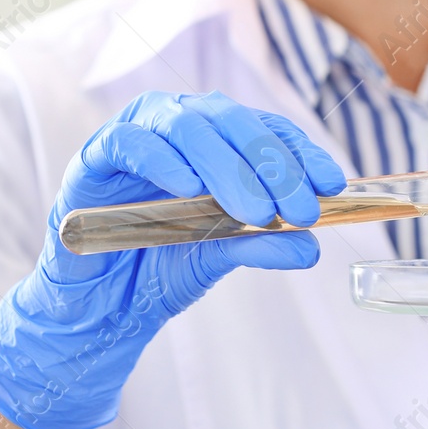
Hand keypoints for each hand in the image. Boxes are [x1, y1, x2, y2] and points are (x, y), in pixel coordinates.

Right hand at [0, 91, 345, 428]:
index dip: (301, 152)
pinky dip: (162, 160)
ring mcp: (136, 133)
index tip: (333, 186)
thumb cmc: (160, 266)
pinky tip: (187, 187)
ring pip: (187, 125)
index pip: (265, 130)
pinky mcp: (94, 156)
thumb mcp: (221, 256)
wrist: (99, 307)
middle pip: (232, 122)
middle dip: (271, 165)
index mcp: (214, 138)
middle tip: (298, 209)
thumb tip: (312, 246)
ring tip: (253, 210)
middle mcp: (178, 124)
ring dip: (226, 166)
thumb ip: (263, 244)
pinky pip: (129, 142)